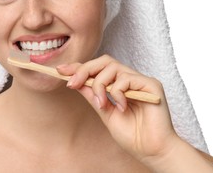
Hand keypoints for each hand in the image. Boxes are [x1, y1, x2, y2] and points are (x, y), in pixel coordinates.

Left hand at [56, 54, 179, 161]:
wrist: (152, 150)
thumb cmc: (132, 135)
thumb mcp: (104, 113)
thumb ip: (93, 96)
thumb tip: (76, 82)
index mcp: (119, 85)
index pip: (97, 69)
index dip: (79, 67)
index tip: (60, 70)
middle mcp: (129, 79)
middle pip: (104, 61)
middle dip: (84, 70)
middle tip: (72, 84)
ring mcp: (140, 81)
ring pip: (112, 68)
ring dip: (100, 85)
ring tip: (103, 104)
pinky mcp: (151, 85)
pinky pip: (127, 79)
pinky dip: (118, 93)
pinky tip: (122, 107)